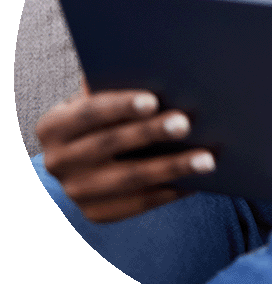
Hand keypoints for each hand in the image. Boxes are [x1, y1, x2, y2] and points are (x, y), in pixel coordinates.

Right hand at [36, 88, 215, 222]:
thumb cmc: (102, 116)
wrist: (80, 160)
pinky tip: (197, 181)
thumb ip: (114, 86)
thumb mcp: (96, 99)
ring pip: (130, 179)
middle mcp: (57, 161)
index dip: (121, 106)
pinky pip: (138, 203)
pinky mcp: (96, 213)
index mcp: (53, 126)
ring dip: (171, 168)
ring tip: (206, 160)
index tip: (153, 100)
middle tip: (186, 124)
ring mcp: (76, 192)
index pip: (89, 112)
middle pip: (110, 144)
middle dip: (150, 133)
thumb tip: (156, 70)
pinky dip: (170, 191)